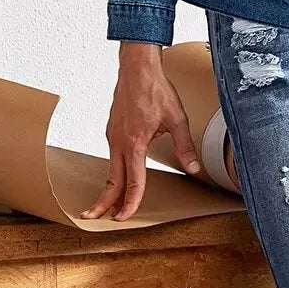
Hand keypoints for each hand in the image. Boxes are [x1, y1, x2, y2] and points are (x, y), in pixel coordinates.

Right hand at [82, 43, 202, 221]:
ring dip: (109, 188)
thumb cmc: (156, 90)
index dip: (129, 202)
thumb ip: (184, 146)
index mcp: (134, 143)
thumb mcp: (177, 119)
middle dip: (103, 203)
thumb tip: (193, 168)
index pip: (132, 181)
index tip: (123, 217)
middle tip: (95, 219)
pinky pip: (112, 155)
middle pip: (111, 180)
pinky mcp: (112, 129)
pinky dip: (113, 170)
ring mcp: (112, 135)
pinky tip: (119, 175)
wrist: (137, 68)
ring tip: (105, 204)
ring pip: (110, 168)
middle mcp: (119, 142)